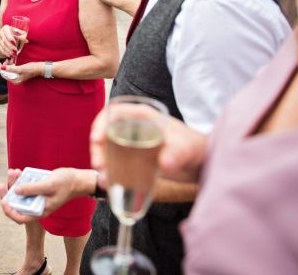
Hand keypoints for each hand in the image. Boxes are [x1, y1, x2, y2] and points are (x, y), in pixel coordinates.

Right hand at [0, 24, 26, 60]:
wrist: (5, 35)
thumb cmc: (14, 34)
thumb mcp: (19, 33)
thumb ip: (22, 36)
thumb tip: (26, 41)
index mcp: (6, 28)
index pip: (7, 33)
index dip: (10, 38)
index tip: (14, 43)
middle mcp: (1, 32)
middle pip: (4, 40)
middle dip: (10, 47)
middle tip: (15, 51)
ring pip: (2, 46)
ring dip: (8, 51)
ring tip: (13, 55)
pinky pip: (1, 49)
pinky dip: (5, 53)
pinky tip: (9, 56)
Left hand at [0, 60, 40, 84]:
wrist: (40, 68)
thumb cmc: (31, 69)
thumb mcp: (20, 69)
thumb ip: (11, 69)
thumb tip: (2, 68)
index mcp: (15, 80)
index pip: (4, 74)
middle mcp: (15, 79)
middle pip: (5, 72)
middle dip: (3, 65)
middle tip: (4, 59)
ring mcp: (17, 76)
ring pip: (8, 70)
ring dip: (7, 64)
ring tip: (9, 59)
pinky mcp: (19, 72)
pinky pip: (12, 69)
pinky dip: (11, 64)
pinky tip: (12, 60)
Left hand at [0, 168, 93, 223]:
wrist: (76, 179)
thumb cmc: (66, 184)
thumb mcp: (48, 185)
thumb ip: (32, 189)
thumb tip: (16, 191)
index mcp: (40, 211)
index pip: (21, 218)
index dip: (10, 212)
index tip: (4, 201)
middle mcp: (37, 206)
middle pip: (18, 205)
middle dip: (9, 194)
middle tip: (3, 184)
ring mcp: (37, 198)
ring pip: (20, 194)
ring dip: (14, 184)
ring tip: (13, 172)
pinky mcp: (38, 190)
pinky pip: (26, 187)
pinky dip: (22, 180)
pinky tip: (19, 171)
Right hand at [89, 107, 207, 185]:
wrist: (200, 164)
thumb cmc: (195, 149)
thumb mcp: (186, 149)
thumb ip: (177, 154)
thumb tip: (164, 163)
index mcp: (143, 116)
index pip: (115, 112)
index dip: (101, 123)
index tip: (96, 139)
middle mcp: (134, 127)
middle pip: (107, 132)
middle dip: (98, 149)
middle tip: (99, 166)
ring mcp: (133, 143)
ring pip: (108, 149)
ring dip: (102, 162)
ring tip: (105, 180)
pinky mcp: (134, 158)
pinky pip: (116, 162)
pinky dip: (110, 172)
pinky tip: (110, 184)